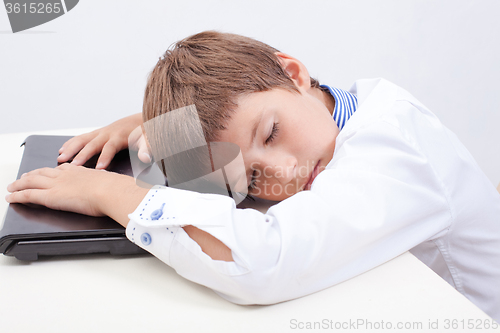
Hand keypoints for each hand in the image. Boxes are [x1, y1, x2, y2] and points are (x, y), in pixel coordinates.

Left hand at [6, 163, 147, 225]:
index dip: (54, 169)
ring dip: (20, 183)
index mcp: (82, 171)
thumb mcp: (114, 183)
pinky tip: (10, 197)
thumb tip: (119, 192)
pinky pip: (29, 194)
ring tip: (12, 186)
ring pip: (32, 181)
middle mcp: (67, 174)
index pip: (64, 168)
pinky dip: (17, 195)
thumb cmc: (117, 189)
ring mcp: (58, 184)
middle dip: (33, 174)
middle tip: (24, 177)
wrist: (113, 191)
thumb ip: (111, 186)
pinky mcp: (51, 196)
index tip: (50, 170)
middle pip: (44, 172)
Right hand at [57, 113, 150, 169]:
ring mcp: (101, 132)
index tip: (99, 169)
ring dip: (71, 148)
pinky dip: (70, 143)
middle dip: (81, 155)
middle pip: (92, 144)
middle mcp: (108, 133)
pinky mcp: (98, 132)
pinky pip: (82, 137)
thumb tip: (146, 157)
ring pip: (83, 139)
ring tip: (60, 158)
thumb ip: (147, 149)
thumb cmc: (145, 132)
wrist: (142, 118)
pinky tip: (62, 150)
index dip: (104, 158)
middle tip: (72, 166)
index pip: (110, 148)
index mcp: (120, 136)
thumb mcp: (149, 140)